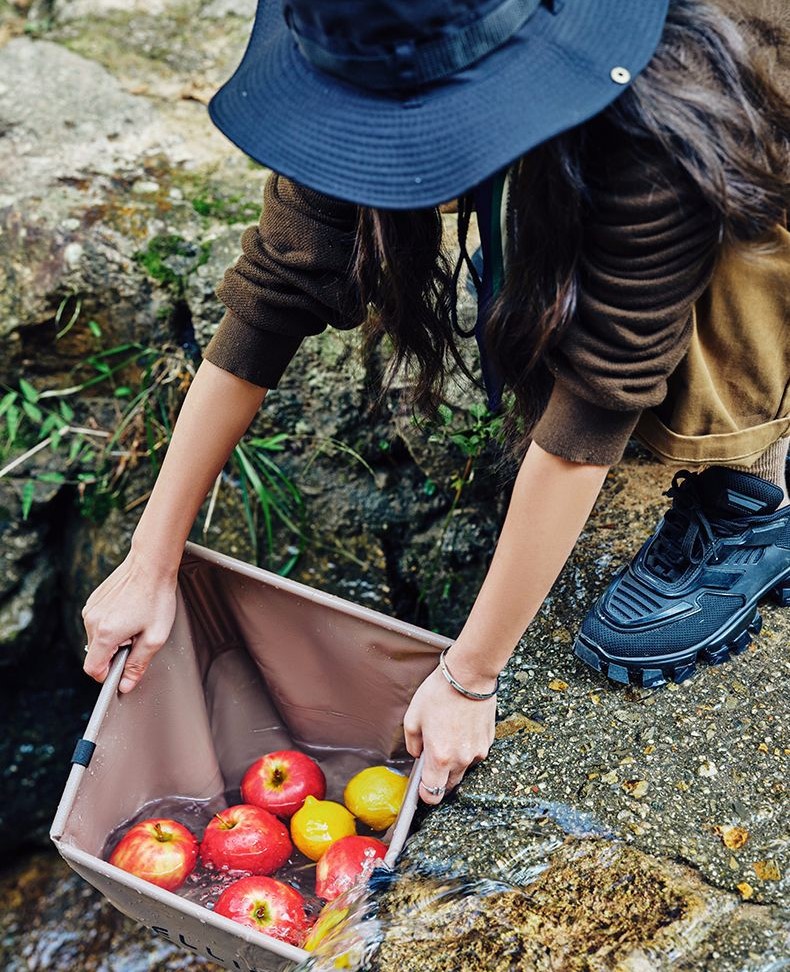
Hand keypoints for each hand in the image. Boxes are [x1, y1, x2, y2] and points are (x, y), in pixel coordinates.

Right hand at [82, 547, 177, 693]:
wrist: (151, 564)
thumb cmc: (157, 598)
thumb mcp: (155, 637)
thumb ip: (138, 664)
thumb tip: (125, 685)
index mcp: (106, 634)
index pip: (93, 669)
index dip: (108, 675)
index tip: (123, 668)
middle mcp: (92, 621)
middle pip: (95, 653)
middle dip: (114, 653)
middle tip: (137, 639)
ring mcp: (90, 608)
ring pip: (96, 637)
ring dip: (113, 637)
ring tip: (135, 622)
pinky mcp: (93, 599)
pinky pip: (98, 621)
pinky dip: (111, 623)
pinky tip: (129, 611)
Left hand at [403, 664, 496, 805]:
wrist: (469, 676)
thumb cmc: (440, 693)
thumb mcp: (413, 717)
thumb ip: (413, 743)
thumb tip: (418, 754)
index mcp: (440, 757)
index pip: (432, 793)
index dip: (425, 793)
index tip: (421, 786)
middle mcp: (461, 759)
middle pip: (449, 785)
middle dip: (439, 778)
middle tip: (432, 757)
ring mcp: (477, 752)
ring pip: (463, 769)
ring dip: (454, 762)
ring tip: (447, 735)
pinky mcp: (488, 742)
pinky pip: (474, 754)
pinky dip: (466, 749)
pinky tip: (460, 729)